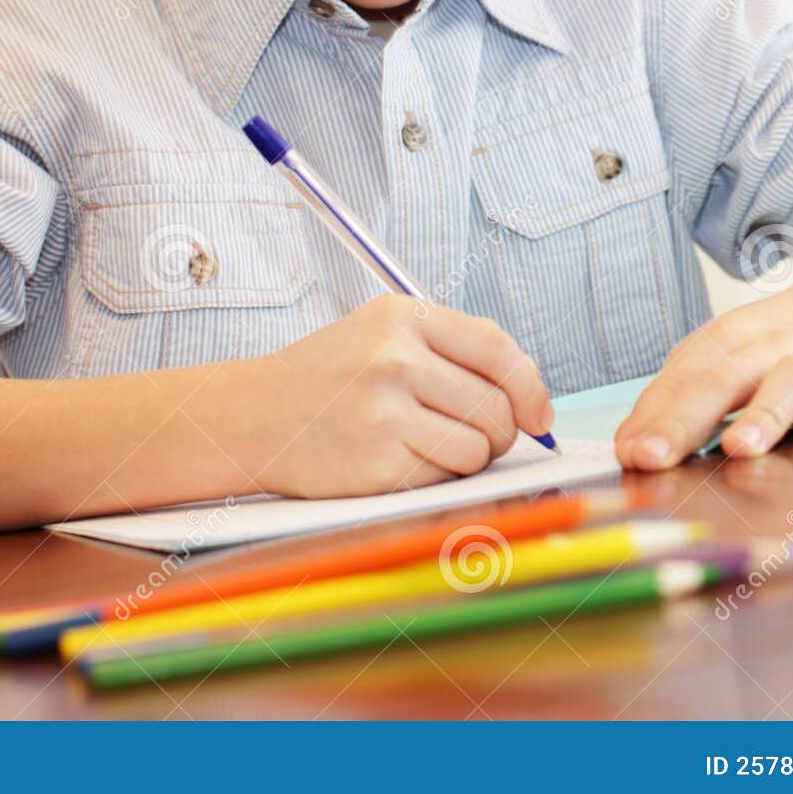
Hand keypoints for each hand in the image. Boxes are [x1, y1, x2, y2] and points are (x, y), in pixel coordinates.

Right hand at [238, 295, 553, 497]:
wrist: (253, 416)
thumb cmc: (328, 378)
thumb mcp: (381, 333)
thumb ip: (451, 350)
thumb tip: (530, 398)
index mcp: (402, 316)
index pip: (497, 349)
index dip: (531, 387)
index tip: (539, 414)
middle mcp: (395, 358)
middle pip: (495, 405)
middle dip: (500, 430)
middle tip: (478, 435)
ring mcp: (385, 411)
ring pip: (478, 447)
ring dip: (469, 456)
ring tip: (428, 443)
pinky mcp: (379, 462)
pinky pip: (445, 476)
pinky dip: (437, 475)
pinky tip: (401, 459)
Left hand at [614, 270, 792, 469]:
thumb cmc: (783, 343)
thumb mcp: (726, 357)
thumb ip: (678, 401)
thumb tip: (628, 449)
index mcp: (727, 342)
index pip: (682, 380)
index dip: (652, 418)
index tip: (628, 454)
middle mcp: (770, 348)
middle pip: (723, 379)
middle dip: (686, 420)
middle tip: (654, 457)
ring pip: (790, 383)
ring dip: (763, 415)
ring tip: (737, 448)